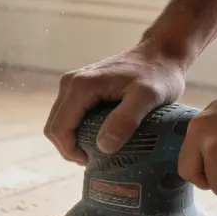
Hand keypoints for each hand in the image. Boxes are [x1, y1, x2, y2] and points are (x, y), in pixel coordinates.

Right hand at [45, 43, 187, 163]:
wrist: (161, 53)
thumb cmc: (158, 74)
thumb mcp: (148, 98)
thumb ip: (126, 120)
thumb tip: (104, 146)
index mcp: (81, 86)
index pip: (59, 128)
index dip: (71, 151)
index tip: (93, 162)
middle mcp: (70, 83)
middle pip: (55, 126)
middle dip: (71, 148)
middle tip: (96, 160)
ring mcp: (74, 84)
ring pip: (61, 122)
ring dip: (74, 140)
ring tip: (99, 151)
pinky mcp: (81, 87)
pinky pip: (70, 115)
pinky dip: (79, 130)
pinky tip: (100, 136)